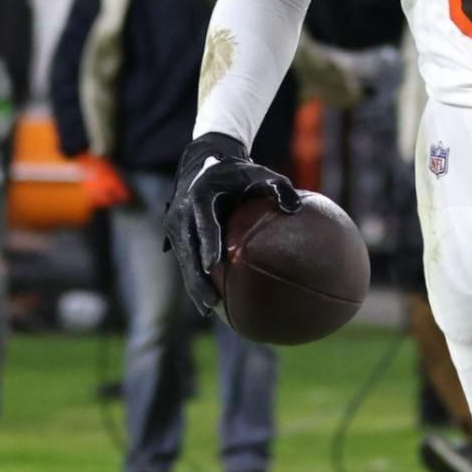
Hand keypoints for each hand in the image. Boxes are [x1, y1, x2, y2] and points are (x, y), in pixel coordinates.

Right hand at [165, 132, 301, 315]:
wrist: (204, 162)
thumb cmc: (238, 172)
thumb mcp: (259, 173)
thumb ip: (278, 187)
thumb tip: (296, 207)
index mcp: (201, 197)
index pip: (204, 224)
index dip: (207, 245)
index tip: (212, 265)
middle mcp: (182, 213)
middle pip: (188, 251)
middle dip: (196, 279)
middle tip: (210, 302)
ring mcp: (175, 226)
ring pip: (184, 261)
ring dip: (194, 285)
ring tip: (209, 309)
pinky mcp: (175, 235)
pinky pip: (185, 260)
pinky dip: (195, 279)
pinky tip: (209, 300)